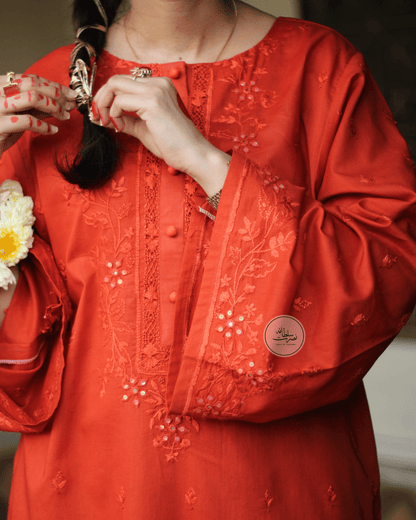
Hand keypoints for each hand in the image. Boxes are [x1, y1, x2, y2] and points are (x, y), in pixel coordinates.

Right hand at [0, 74, 76, 158]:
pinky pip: (28, 121)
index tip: (70, 93)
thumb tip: (61, 103)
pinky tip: (52, 130)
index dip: (54, 85)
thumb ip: (37, 108)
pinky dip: (45, 126)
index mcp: (0, 85)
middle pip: (33, 84)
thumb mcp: (19, 114)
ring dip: (53, 106)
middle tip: (70, 104)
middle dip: (56, 94)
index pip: (31, 78)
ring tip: (64, 116)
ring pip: (32, 98)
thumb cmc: (0, 130)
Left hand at [90, 75, 230, 193]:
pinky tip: (120, 127)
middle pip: (115, 79)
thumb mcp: (143, 128)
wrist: (192, 155)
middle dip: (100, 99)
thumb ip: (125, 120)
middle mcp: (158, 83)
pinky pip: (120, 101)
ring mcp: (156, 90)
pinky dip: (114, 114)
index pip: (123, 82)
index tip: (100, 114)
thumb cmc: (173, 144)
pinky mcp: (153, 102)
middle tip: (97, 117)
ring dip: (104, 106)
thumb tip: (102, 118)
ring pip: (114, 86)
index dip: (107, 97)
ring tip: (107, 123)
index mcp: (158, 86)